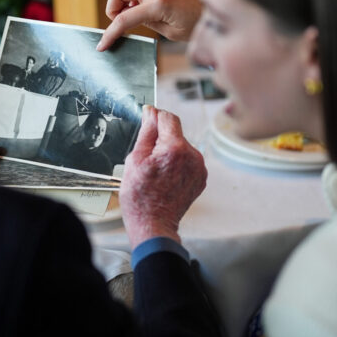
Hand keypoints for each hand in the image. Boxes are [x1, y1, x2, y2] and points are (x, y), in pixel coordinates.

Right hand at [96, 0, 200, 50]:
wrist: (219, 9)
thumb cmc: (199, 24)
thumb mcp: (171, 32)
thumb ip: (148, 23)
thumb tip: (130, 20)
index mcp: (159, 5)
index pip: (124, 18)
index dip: (110, 33)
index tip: (102, 45)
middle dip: (112, 7)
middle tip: (120, 22)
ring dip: (122, 0)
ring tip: (131, 16)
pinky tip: (141, 9)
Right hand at [120, 106, 206, 247]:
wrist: (153, 224)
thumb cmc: (141, 196)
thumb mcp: (135, 159)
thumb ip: (147, 131)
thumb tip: (151, 113)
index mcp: (175, 148)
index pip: (168, 118)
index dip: (155, 117)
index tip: (147, 121)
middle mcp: (193, 156)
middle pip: (176, 133)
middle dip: (161, 140)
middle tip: (147, 159)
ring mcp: (199, 168)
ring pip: (182, 147)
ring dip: (170, 152)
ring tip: (157, 172)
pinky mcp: (201, 178)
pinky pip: (188, 161)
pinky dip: (177, 164)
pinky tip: (166, 178)